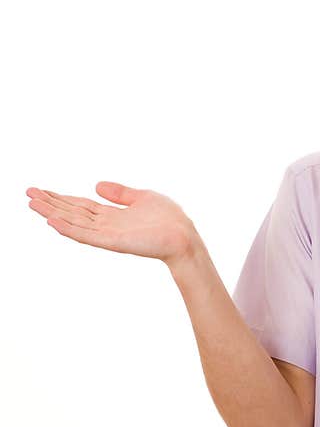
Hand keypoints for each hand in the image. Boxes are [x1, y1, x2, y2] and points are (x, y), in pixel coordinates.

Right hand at [26, 181, 197, 265]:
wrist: (184, 236)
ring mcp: (108, 234)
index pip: (80, 206)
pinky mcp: (113, 242)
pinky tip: (52, 221)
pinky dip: (68, 229)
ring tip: (32, 204)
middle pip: (72, 212)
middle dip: (50, 203)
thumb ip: (120, 193)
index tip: (41, 190)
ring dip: (53, 213)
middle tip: (27, 193)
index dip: (61, 198)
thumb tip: (96, 184)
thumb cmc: (169, 220)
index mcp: (112, 215)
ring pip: (74, 222)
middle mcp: (106, 225)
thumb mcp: (142, 197)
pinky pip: (86, 235)